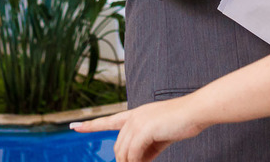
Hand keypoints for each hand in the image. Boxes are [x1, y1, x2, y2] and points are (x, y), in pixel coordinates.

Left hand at [72, 98, 202, 161]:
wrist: (195, 111)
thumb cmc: (181, 122)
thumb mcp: (160, 137)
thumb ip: (146, 147)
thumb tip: (136, 161)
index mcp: (135, 114)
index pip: (109, 120)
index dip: (91, 125)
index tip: (74, 126)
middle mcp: (133, 116)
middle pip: (119, 147)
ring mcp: (137, 121)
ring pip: (124, 152)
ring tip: (147, 160)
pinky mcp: (144, 129)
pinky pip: (133, 154)